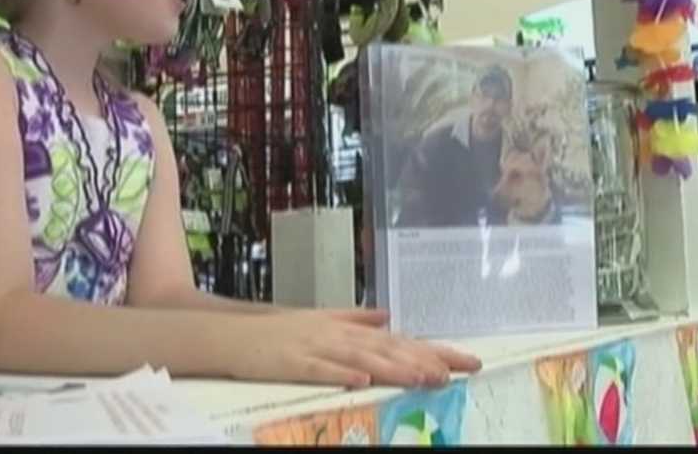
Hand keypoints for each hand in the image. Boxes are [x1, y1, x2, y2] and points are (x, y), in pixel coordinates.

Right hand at [220, 308, 480, 388]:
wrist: (231, 334)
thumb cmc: (276, 332)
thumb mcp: (320, 319)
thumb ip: (355, 317)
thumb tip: (387, 315)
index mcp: (347, 329)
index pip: (400, 339)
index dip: (434, 350)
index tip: (466, 361)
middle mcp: (338, 335)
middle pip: (388, 349)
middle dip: (422, 361)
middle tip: (454, 373)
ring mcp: (316, 347)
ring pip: (361, 358)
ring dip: (393, 368)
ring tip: (422, 378)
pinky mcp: (293, 362)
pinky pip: (321, 370)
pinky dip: (341, 374)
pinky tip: (362, 381)